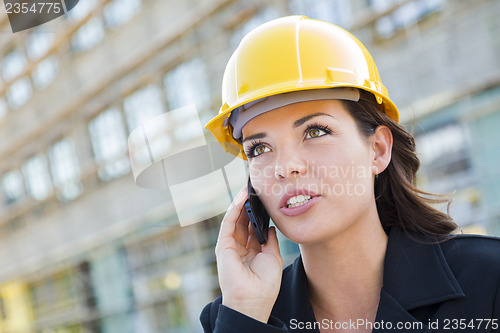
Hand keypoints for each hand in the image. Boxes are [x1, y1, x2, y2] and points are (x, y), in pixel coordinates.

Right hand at [215, 186, 282, 322]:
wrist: (254, 299)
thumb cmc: (265, 284)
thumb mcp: (272, 257)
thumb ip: (270, 240)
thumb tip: (271, 227)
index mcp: (251, 251)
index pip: (252, 227)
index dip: (258, 213)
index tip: (264, 199)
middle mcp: (239, 247)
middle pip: (243, 221)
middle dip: (249, 205)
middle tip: (256, 189)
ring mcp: (230, 246)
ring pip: (234, 219)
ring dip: (241, 203)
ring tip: (249, 188)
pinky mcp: (223, 246)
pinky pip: (228, 223)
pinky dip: (235, 209)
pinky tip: (242, 198)